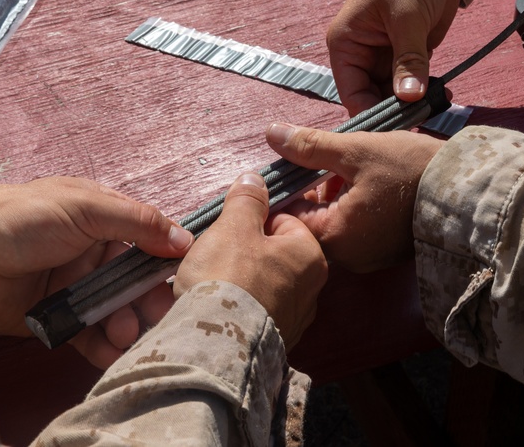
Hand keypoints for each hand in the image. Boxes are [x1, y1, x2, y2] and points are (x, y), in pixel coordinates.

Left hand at [0, 177, 193, 368]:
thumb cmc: (24, 218)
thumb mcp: (86, 207)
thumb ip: (138, 222)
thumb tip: (184, 239)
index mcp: (103, 223)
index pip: (146, 245)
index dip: (163, 265)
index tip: (180, 282)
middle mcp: (92, 256)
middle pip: (133, 285)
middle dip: (146, 303)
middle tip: (156, 318)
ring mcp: (74, 289)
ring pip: (114, 313)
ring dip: (126, 325)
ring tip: (124, 335)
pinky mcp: (55, 320)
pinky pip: (88, 336)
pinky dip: (103, 347)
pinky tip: (112, 352)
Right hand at [173, 173, 327, 350]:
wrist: (213, 344)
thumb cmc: (228, 277)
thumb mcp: (234, 226)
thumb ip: (247, 200)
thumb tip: (255, 179)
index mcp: (310, 257)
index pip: (283, 221)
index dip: (252, 220)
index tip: (229, 228)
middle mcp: (311, 290)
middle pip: (273, 254)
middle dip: (245, 251)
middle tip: (217, 254)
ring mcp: (294, 321)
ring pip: (263, 284)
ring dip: (240, 279)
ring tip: (211, 282)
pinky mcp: (273, 343)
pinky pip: (254, 312)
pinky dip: (238, 307)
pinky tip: (217, 307)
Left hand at [266, 123, 442, 271]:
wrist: (469, 188)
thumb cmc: (411, 168)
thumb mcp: (356, 149)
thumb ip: (311, 146)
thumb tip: (271, 134)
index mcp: (336, 237)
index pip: (288, 218)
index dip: (286, 187)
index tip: (291, 162)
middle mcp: (349, 258)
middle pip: (310, 224)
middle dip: (311, 190)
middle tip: (322, 158)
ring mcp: (370, 259)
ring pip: (334, 226)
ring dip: (332, 197)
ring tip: (348, 165)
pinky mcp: (387, 253)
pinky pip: (356, 231)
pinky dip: (352, 207)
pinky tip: (366, 181)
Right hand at [327, 0, 461, 114]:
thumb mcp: (406, 17)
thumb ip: (408, 59)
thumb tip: (408, 98)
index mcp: (346, 44)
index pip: (351, 93)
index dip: (370, 114)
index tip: (393, 131)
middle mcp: (361, 55)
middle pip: (372, 98)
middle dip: (395, 112)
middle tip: (421, 123)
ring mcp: (385, 56)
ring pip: (394, 94)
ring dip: (413, 104)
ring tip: (436, 109)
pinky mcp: (409, 55)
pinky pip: (413, 83)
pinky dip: (426, 92)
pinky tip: (443, 97)